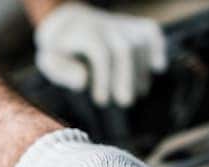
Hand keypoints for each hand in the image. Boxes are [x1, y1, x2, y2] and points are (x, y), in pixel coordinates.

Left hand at [33, 2, 166, 106]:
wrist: (69, 23)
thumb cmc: (59, 48)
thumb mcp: (49, 59)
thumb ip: (61, 70)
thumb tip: (83, 81)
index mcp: (84, 32)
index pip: (100, 53)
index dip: (103, 78)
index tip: (100, 101)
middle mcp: (106, 25)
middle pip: (124, 49)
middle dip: (126, 77)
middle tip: (124, 102)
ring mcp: (122, 24)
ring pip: (139, 43)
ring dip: (140, 71)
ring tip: (137, 93)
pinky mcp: (133, 25)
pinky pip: (151, 31)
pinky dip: (158, 48)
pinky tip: (158, 67)